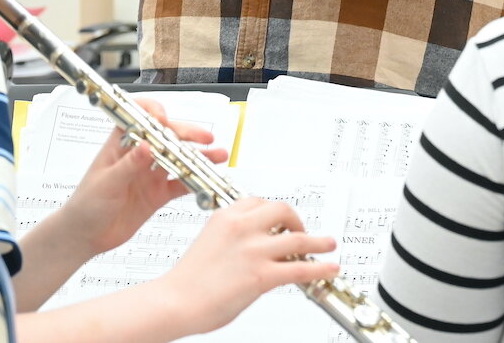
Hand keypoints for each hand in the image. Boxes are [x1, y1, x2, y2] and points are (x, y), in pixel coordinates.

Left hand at [63, 97, 228, 254]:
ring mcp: (151, 173)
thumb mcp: (106, 184)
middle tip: (205, 138)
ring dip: (199, 156)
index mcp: (121, 143)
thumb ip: (128, 166)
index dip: (155, 113)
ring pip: (179, 158)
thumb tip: (146, 146)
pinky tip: (208, 179)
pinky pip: (181, 183)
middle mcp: (139, 154)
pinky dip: (195, 181)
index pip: (140, 116)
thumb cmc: (86, 204)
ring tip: (218, 155)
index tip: (166, 121)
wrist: (86, 235)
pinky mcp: (158, 193)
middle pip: (167, 135)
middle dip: (188, 133)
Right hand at [162, 198, 338, 334]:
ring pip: (298, 238)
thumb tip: (256, 247)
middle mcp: (242, 227)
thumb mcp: (210, 244)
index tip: (283, 219)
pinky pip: (300, 268)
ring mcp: (253, 250)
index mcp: (226, 216)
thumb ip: (234, 239)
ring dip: (318, 242)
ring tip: (328, 245)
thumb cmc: (187, 281)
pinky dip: (320, 267)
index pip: (259, 201)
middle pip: (283, 210)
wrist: (174, 302)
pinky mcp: (262, 275)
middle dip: (297, 220)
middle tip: (303, 232)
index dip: (275, 211)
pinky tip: (329, 268)